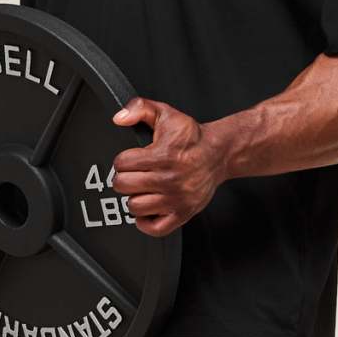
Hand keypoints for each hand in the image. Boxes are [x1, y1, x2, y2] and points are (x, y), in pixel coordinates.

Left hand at [109, 98, 226, 236]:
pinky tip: (147, 208)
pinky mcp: (183, 213)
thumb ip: (139, 108)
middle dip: (124, 178)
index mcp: (163, 155)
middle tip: (133, 174)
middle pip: (124, 186)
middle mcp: (169, 179)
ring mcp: (176, 199)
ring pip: (135, 207)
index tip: (130, 159)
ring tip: (141, 189)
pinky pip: (155, 228)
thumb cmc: (191, 137)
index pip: (123, 163)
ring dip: (134, 198)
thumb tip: (119, 118)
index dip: (122, 160)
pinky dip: (146, 222)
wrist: (218, 153)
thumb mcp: (166, 114)